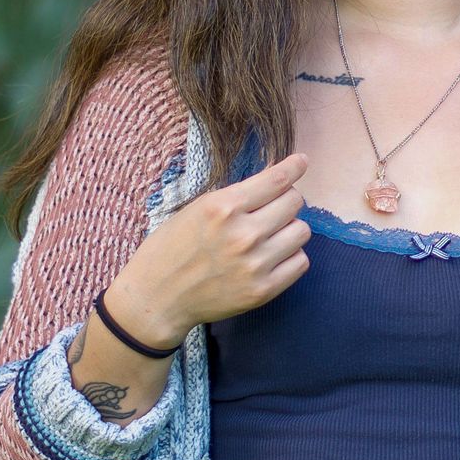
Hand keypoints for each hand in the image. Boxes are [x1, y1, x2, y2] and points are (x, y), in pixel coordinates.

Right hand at [111, 151, 313, 347]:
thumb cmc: (171, 248)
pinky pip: (300, 262)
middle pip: (294, 202)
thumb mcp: (197, 209)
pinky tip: (272, 257)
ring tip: (269, 236)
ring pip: (301, 231)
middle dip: (285, 200)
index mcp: (222, 207)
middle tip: (272, 208)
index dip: (294, 167)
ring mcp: (255, 264)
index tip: (301, 162)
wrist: (157, 298)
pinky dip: (290, 256)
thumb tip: (276, 183)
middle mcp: (243, 234)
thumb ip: (236, 197)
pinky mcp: (263, 290)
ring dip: (289, 229)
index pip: (276, 179)